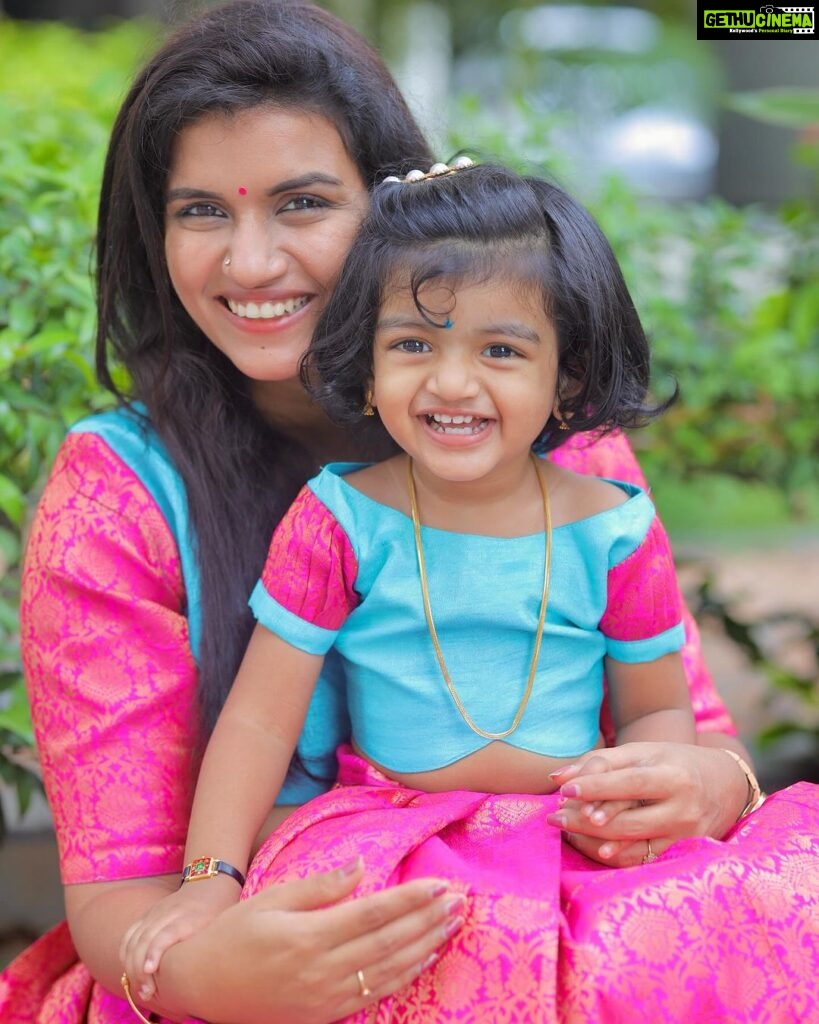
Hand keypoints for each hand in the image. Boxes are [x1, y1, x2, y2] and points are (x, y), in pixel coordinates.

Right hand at [121, 876, 237, 1002]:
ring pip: (134, 939)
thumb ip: (211, 944)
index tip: (149, 970)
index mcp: (190, 916)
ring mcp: (156, 912)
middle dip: (140, 968)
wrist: (210, 882)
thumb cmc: (218, 910)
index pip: (166, 933)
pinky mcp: (148, 914)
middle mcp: (169, 912)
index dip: (154, 951)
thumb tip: (206, 975)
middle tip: (147, 993)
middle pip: (145, 939)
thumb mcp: (221, 924)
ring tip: (140, 988)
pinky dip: (126, 954)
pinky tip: (130, 971)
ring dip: (132, 966)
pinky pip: (130, 934)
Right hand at [152, 857, 465, 1023]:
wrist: (201, 987)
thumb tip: (361, 865)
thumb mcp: (271, 899)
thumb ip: (320, 886)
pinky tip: (424, 958)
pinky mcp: (324, 1016)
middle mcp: (321, 970)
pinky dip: (405, 976)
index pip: (372, 914)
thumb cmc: (233, 935)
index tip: (440, 885)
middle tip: (460, 902)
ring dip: (425, 947)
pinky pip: (374, 995)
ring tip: (453, 926)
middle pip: (389, 943)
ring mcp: (325, 998)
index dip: (410, 900)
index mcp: (308, 936)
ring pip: (388, 971)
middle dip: (428, 921)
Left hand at [546, 742, 748, 866]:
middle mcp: (683, 809)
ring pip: (632, 846)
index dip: (596, 788)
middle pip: (628, 821)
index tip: (563, 790)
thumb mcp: (643, 752)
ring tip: (566, 829)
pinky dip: (613, 854)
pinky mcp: (683, 853)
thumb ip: (600, 761)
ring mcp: (685, 836)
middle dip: (586, 821)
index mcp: (675, 776)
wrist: (725, 784)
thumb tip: (556, 777)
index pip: (630, 784)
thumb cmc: (675, 761)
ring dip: (593, 840)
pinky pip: (642, 860)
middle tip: (554, 816)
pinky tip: (591, 846)